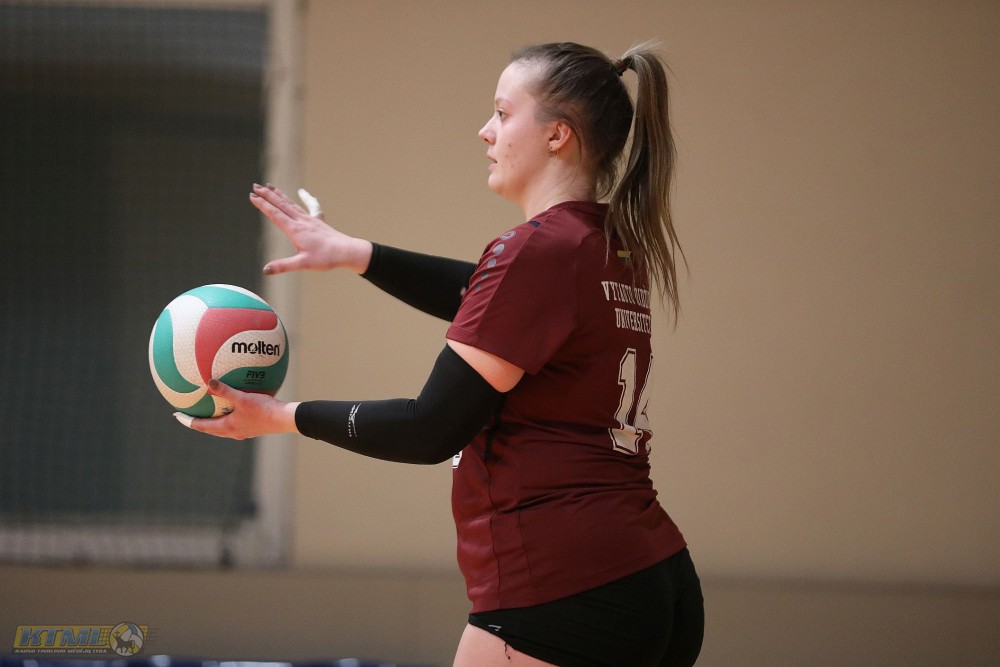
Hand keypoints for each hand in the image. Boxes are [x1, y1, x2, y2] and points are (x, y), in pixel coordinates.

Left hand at [176, 378, 299, 439]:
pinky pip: (234, 421)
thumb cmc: (263, 410)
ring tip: (208, 410)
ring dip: (212, 419)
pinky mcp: (252, 427)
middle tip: (188, 413)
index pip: (201, 426)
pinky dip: (227, 414)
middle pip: (210, 429)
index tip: (177, 415)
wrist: (284, 419)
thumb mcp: (242, 398)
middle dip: (198, 421)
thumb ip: (225, 390)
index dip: (188, 421)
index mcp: (227, 428)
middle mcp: (233, 432)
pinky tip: (233, 405)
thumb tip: (208, 381)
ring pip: (222, 427)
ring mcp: (243, 431)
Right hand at [250, 183, 372, 274]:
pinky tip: (302, 192)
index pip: (275, 214)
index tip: (252, 196)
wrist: (347, 251)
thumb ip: (283, 266)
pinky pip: (310, 206)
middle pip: (281, 205)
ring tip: (270, 186)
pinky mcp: (318, 221)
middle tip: (255, 186)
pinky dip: (305, 198)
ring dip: (280, 195)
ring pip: (292, 203)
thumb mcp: (303, 264)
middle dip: (267, 195)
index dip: (263, 205)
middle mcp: (302, 221)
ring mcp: (310, 219)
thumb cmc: (326, 258)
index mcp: (295, 230)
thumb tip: (265, 270)